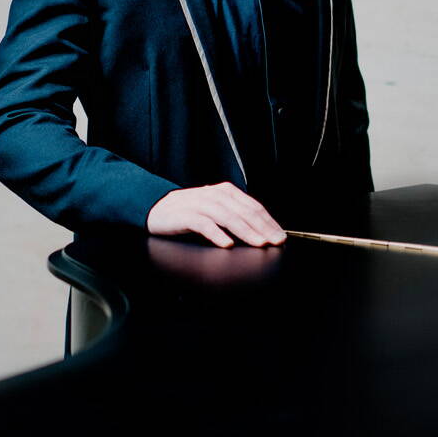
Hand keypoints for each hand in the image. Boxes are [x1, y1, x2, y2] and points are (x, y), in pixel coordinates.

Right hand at [146, 182, 285, 247]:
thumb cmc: (189, 212)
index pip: (253, 207)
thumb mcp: (215, 209)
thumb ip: (235, 215)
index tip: (280, 235)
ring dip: (246, 231)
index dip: (268, 221)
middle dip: (263, 228)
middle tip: (275, 241)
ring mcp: (200, 204)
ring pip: (228, 217)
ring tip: (258, 243)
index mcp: (225, 192)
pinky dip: (217, 234)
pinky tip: (227, 244)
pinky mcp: (185, 215)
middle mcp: (215, 195)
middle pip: (244, 212)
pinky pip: (204, 224)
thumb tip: (261, 230)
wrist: (157, 208)